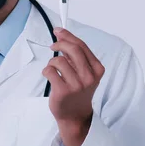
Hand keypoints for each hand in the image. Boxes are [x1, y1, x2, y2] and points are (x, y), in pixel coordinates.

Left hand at [42, 27, 104, 145]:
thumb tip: (62, 33)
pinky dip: (47, 71)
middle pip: (72, 49)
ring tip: (54, 70)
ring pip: (59, 60)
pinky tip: (50, 77)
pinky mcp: (63, 91)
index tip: (58, 30)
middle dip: (60, 43)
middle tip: (53, 46)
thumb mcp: (85, 72)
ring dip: (52, 62)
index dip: (68, 35)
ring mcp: (77, 85)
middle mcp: (89, 76)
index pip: (82, 46)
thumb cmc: (78, 91)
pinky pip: (50, 71)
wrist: (75, 115)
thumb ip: (77, 55)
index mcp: (97, 69)